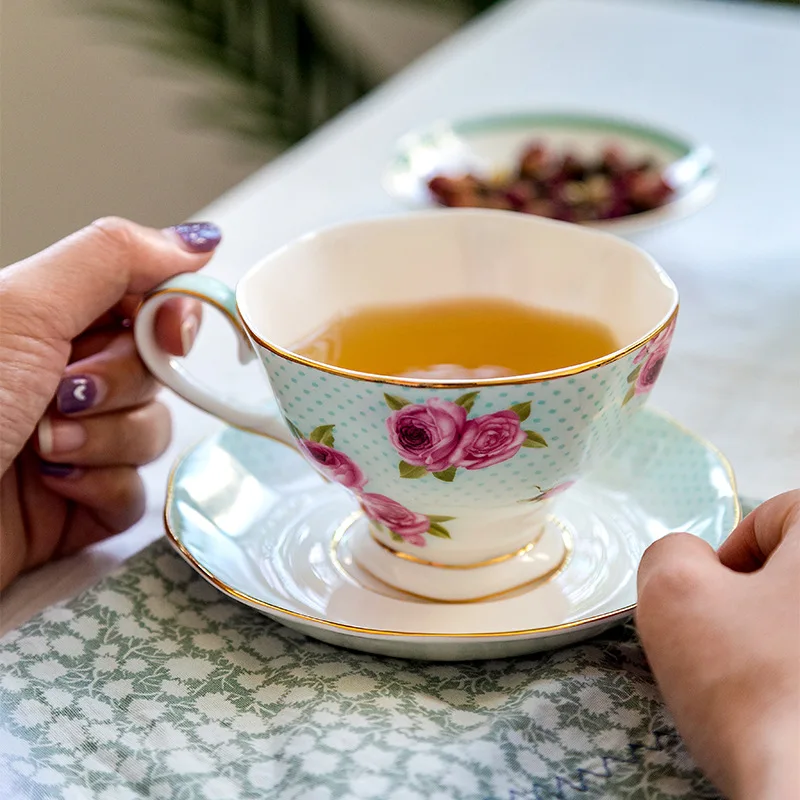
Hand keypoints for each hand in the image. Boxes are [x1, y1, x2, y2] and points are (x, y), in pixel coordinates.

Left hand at [0, 218, 220, 590]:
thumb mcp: (22, 311)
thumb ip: (112, 260)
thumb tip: (195, 240)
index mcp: (42, 322)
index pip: (143, 301)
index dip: (171, 315)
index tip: (171, 333)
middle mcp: (59, 378)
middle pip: (155, 369)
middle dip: (122, 384)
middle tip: (66, 392)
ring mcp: (72, 443)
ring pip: (152, 431)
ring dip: (109, 440)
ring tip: (46, 447)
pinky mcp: (77, 504)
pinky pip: (135, 492)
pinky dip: (103, 489)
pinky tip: (55, 486)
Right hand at [637, 491, 799, 799]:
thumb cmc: (751, 687)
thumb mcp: (672, 593)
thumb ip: (669, 552)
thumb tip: (690, 562)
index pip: (777, 515)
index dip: (732, 556)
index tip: (718, 606)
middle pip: (797, 576)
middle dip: (758, 605)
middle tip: (734, 650)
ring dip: (783, 648)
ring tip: (764, 694)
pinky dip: (798, 687)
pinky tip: (790, 718)